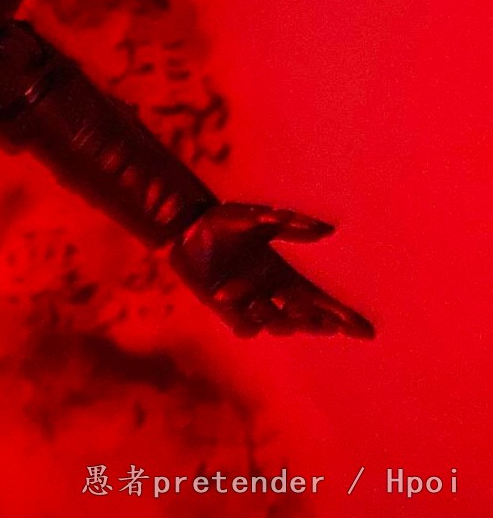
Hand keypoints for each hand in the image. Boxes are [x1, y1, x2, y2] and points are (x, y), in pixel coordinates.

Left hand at [170, 202, 373, 338]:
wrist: (184, 229)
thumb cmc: (222, 222)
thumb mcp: (256, 218)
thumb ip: (289, 223)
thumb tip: (327, 230)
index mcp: (284, 275)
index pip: (321, 300)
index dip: (344, 317)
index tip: (367, 332)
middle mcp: (271, 293)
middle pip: (306, 320)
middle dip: (317, 323)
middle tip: (318, 317)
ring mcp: (249, 304)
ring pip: (278, 327)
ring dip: (276, 317)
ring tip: (263, 302)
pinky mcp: (226, 311)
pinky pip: (245, 329)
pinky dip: (243, 318)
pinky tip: (228, 297)